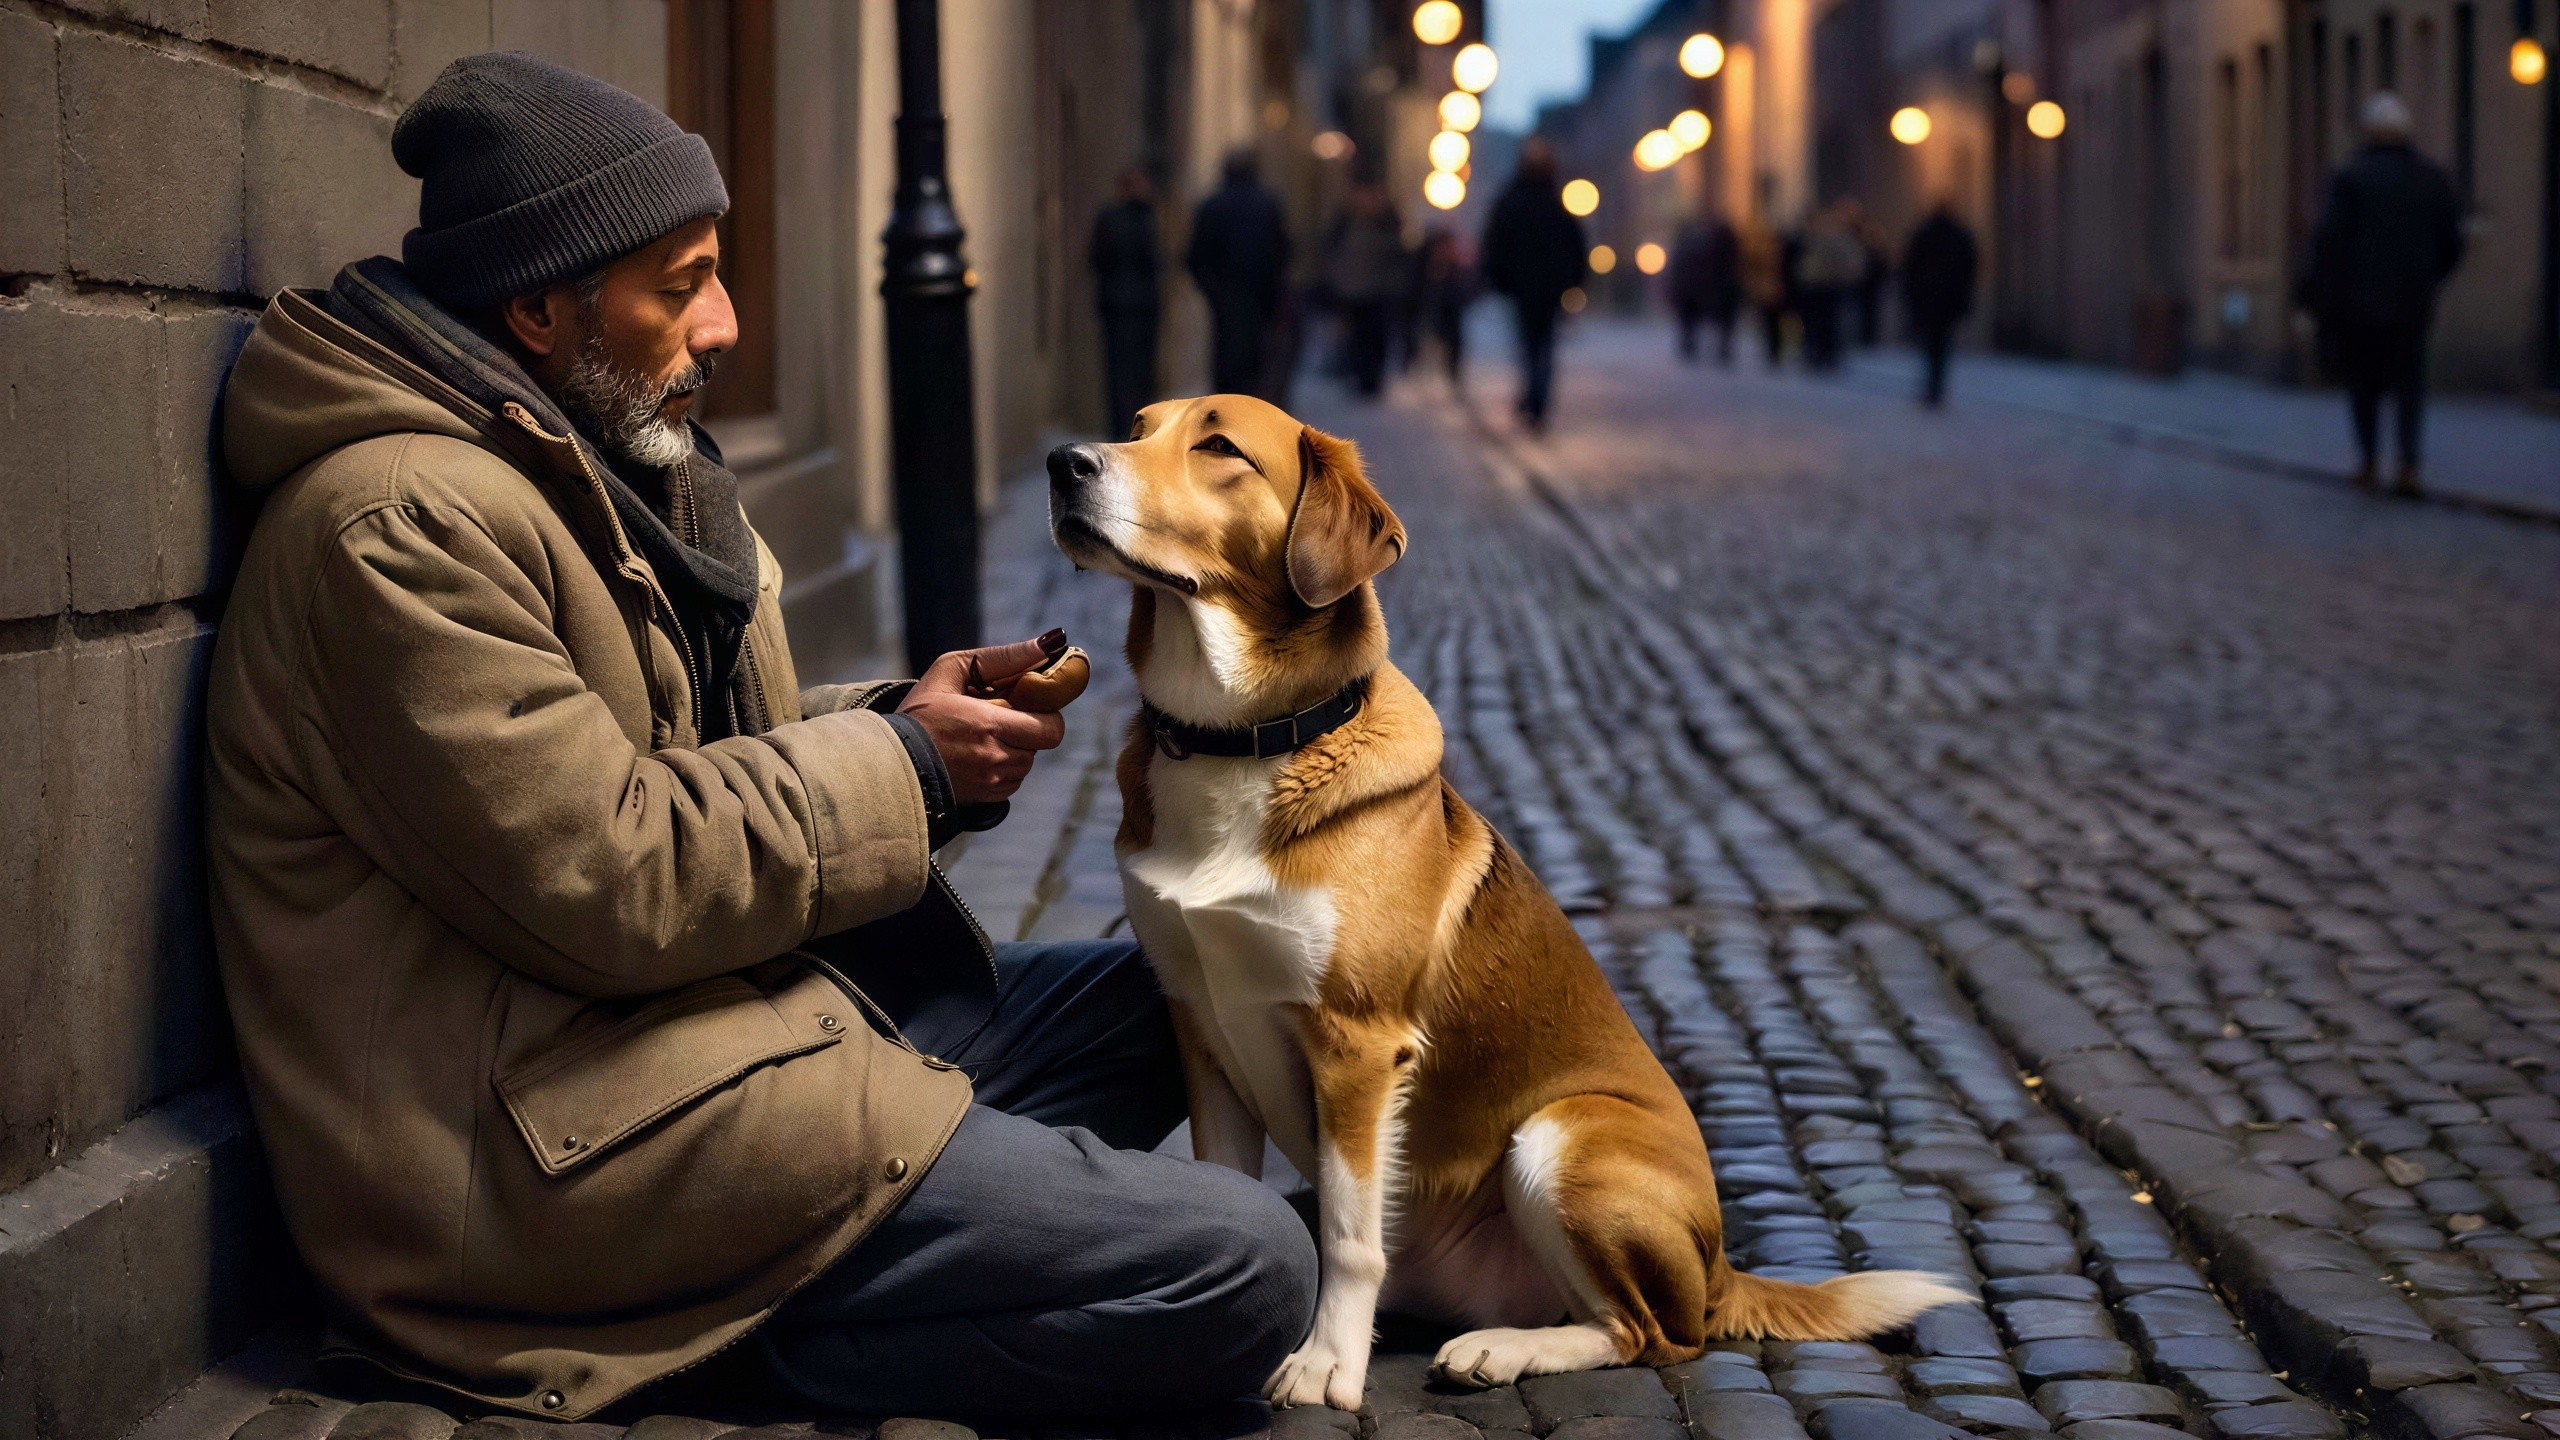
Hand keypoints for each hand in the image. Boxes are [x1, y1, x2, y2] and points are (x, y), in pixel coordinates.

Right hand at [897, 635, 1068, 803]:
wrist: (888, 756)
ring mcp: (990, 781)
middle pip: (1042, 745)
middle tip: (1002, 719)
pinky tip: (976, 756)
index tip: (1024, 704)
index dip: (1044, 714)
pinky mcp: (984, 798)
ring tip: (982, 737)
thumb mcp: (952, 669)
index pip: (1051, 727)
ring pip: (1026, 763)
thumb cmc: (921, 709)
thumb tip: (1051, 643)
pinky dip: (1002, 769)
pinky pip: (1012, 782)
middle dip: (1029, 730)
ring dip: (1015, 749)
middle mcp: (994, 758)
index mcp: (989, 724)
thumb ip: (1005, 657)